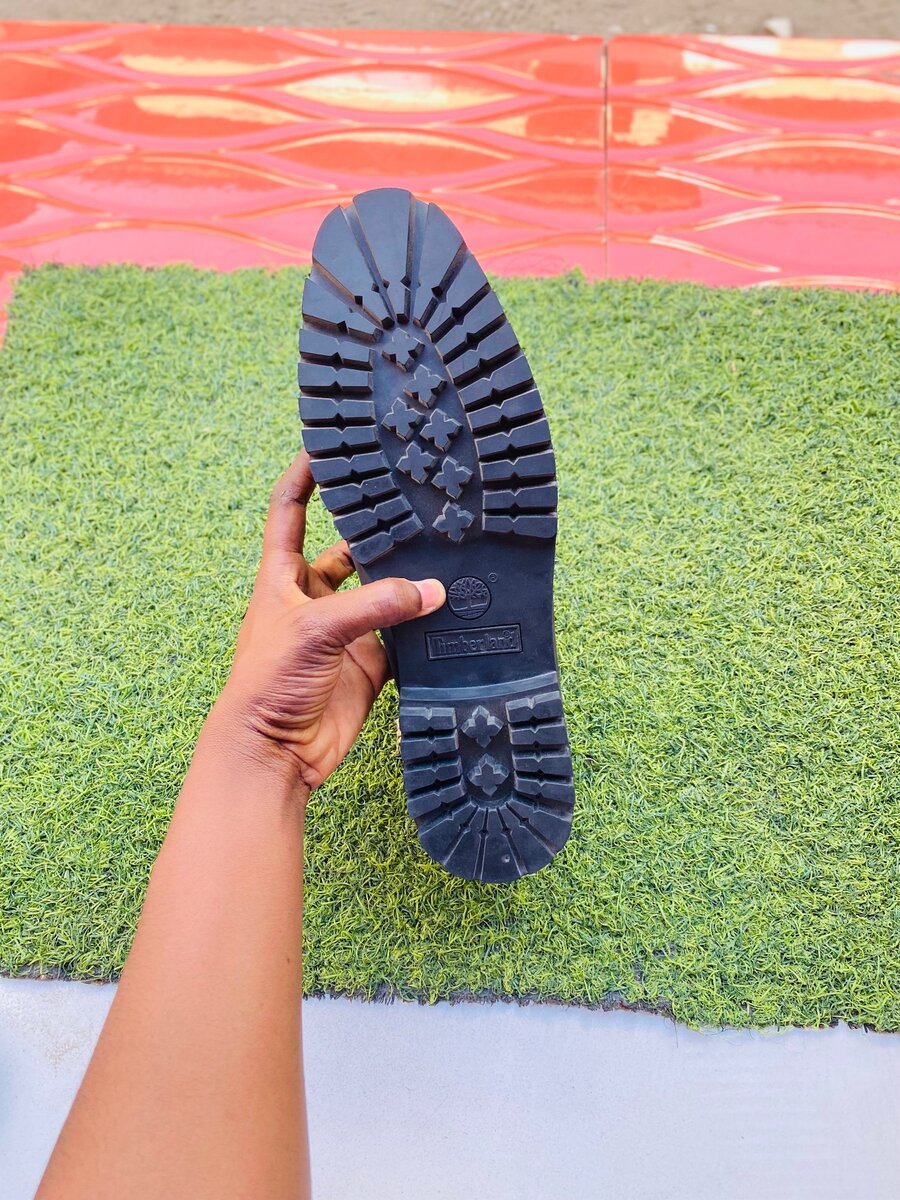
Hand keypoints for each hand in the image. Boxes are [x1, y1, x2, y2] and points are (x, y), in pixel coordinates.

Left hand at [216, 451, 444, 792]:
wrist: (273, 752)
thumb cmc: (267, 683)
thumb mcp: (315, 630)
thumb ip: (375, 606)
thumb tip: (432, 590)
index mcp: (282, 578)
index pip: (290, 511)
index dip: (305, 477)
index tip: (328, 446)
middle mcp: (312, 599)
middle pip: (347, 550)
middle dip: (376, 531)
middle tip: (412, 504)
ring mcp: (342, 633)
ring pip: (380, 595)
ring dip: (406, 582)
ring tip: (443, 553)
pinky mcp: (366, 666)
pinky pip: (400, 640)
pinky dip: (422, 630)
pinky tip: (449, 612)